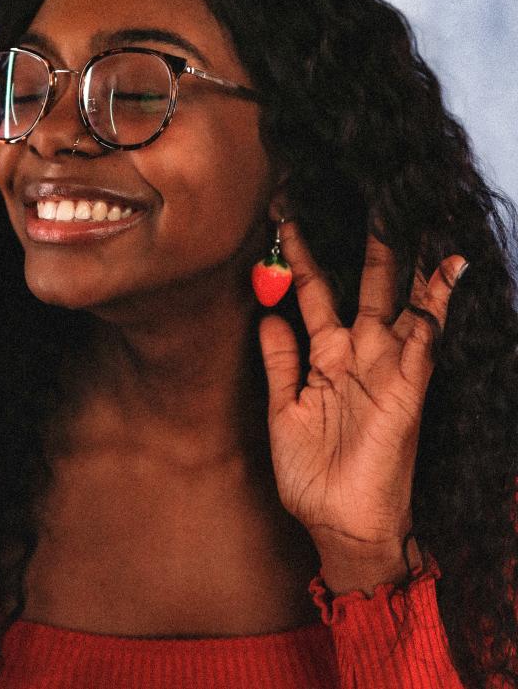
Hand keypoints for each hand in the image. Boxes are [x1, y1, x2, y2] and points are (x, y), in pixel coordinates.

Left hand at [259, 220, 465, 590]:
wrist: (340, 525)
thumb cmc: (311, 475)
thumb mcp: (284, 411)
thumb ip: (280, 362)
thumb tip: (267, 314)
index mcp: (326, 358)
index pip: (315, 292)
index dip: (303, 256)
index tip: (289, 217)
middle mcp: (358, 354)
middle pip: (364, 285)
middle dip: (364, 243)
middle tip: (363, 192)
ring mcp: (386, 366)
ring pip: (399, 300)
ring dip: (407, 258)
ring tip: (412, 212)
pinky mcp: (408, 385)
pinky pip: (424, 336)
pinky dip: (437, 301)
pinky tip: (449, 266)